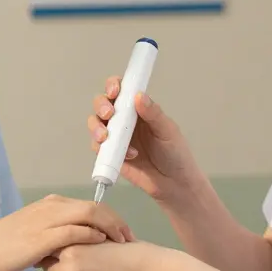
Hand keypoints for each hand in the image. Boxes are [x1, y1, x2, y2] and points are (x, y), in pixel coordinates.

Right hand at [0, 195, 133, 270]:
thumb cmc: (5, 247)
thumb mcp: (34, 235)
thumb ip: (53, 237)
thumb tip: (71, 248)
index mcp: (51, 205)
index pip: (90, 204)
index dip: (111, 218)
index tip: (122, 233)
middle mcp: (52, 207)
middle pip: (95, 206)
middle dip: (117, 221)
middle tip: (130, 237)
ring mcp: (47, 219)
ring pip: (89, 214)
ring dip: (110, 227)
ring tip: (123, 242)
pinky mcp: (43, 236)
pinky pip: (75, 230)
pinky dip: (92, 235)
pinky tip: (102, 243)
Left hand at [41, 241, 177, 270]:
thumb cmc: (130, 250)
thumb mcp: (99, 236)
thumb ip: (78, 241)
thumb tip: (62, 245)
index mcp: (70, 251)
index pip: (50, 248)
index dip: (59, 247)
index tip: (69, 246)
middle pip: (50, 268)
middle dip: (61, 263)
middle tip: (82, 261)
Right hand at [88, 77, 202, 203]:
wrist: (174, 184)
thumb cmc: (175, 154)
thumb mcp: (168, 131)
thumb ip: (154, 114)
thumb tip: (139, 96)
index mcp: (139, 109)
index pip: (122, 90)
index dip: (113, 86)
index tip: (115, 91)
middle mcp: (124, 120)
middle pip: (102, 104)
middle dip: (101, 106)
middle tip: (108, 113)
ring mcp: (116, 137)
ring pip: (95, 124)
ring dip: (96, 127)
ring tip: (105, 137)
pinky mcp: (111, 155)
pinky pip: (98, 147)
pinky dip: (104, 148)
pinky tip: (127, 155)